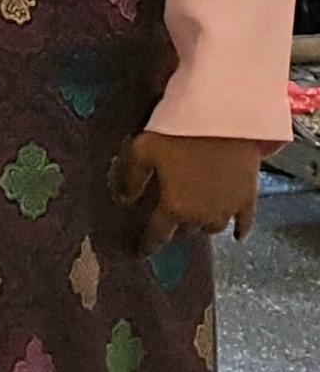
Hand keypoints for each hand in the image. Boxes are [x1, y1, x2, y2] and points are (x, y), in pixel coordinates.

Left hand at [114, 132, 260, 255]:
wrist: (223, 118)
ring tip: (195, 217)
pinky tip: (237, 235)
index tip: (142, 253)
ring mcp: (228, 209)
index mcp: (175, 207)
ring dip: (201, 224)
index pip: (158, 234)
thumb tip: (122, 200)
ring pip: (212, 227)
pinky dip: (239, 229)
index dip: (148, 245)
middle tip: (169, 222)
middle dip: (176, 228)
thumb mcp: (142, 149)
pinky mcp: (249, 197)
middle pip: (186, 230)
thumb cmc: (178, 131)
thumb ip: (130, 177)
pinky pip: (244, 222)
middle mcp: (202, 215)